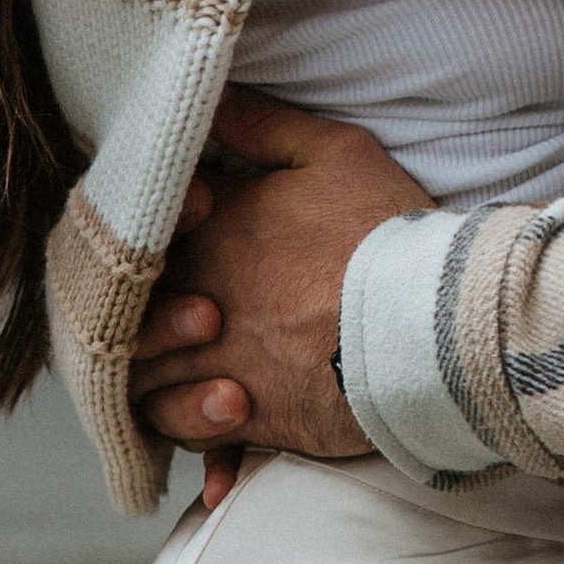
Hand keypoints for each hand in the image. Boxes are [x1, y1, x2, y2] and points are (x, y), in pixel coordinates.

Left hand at [133, 88, 429, 500]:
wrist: (428, 324)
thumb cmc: (386, 232)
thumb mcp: (333, 152)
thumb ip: (260, 124)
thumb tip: (207, 98)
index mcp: (213, 234)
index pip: (146, 237)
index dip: (161, 237)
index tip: (195, 233)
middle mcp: (202, 300)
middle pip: (135, 317)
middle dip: (150, 318)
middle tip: (198, 315)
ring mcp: (220, 364)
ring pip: (150, 383)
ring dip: (167, 382)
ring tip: (210, 377)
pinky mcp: (251, 419)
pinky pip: (200, 441)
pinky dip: (206, 452)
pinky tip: (217, 465)